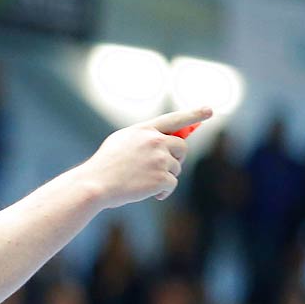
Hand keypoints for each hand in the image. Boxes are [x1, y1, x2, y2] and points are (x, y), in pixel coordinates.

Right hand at [77, 108, 210, 207]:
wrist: (95, 185)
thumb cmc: (105, 166)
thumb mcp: (121, 142)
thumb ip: (143, 138)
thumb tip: (167, 141)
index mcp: (144, 130)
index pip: (174, 119)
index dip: (193, 114)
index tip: (209, 110)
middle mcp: (155, 141)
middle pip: (181, 147)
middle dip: (177, 157)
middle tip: (164, 168)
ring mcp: (160, 159)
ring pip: (176, 167)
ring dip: (165, 176)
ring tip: (144, 182)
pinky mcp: (162, 178)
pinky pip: (172, 184)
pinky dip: (162, 192)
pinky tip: (148, 193)